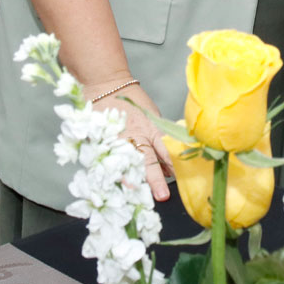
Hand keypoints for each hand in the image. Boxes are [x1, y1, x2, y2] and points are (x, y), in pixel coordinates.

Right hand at [88, 81, 172, 201]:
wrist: (106, 86)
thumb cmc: (132, 101)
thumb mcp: (152, 116)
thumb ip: (159, 139)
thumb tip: (167, 165)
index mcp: (151, 128)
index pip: (165, 149)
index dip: (173, 165)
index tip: (180, 178)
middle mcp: (135, 136)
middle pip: (147, 161)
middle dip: (155, 180)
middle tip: (162, 196)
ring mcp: (117, 142)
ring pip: (127, 166)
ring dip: (134, 183)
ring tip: (137, 197)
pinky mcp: (103, 144)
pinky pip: (109, 163)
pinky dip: (114, 176)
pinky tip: (117, 188)